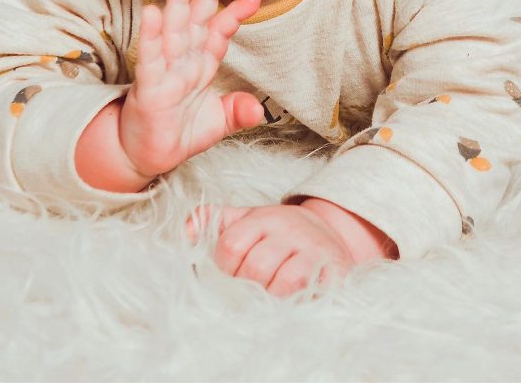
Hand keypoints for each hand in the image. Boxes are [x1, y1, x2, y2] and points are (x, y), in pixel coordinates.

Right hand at [119, 0, 263, 178]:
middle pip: (196, 22)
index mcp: (201, 65)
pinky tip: (152, 12)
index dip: (235, 14)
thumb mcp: (218, 123)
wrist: (146, 158)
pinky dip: (151, 36)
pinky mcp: (148, 87)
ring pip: (172, 32)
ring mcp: (165, 72)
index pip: (219, 33)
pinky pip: (150, 58)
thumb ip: (238, 112)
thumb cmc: (179, 133)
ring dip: (176, 4)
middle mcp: (184, 62)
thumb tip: (259, 111)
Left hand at [188, 202, 389, 296]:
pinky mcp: (334, 269)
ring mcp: (314, 250)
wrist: (329, 233)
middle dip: (248, 285)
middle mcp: (290, 229)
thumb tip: (186, 231)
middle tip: (251, 288)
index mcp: (264, 218)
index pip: (231, 245)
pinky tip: (292, 300)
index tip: (231, 273)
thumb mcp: (247, 220)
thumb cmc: (279, 234)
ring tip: (270, 295)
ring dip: (272, 295)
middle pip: (256, 267)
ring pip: (284, 282)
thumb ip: (214, 222)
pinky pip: (312, 291)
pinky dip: (298, 301)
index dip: (224, 267)